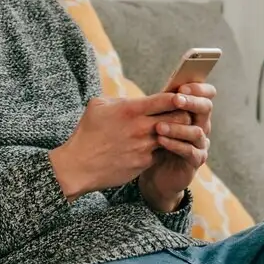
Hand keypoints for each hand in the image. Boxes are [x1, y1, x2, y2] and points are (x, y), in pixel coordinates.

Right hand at [49, 92, 193, 200]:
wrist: (79, 166)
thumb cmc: (87, 133)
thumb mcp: (98, 106)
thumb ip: (121, 100)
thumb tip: (134, 99)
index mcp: (131, 110)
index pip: (167, 99)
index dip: (179, 96)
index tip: (182, 97)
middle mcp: (141, 127)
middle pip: (179, 117)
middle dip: (184, 114)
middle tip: (182, 114)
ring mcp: (145, 146)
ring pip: (174, 136)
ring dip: (175, 133)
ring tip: (171, 131)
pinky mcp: (145, 162)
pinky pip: (162, 153)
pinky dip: (162, 149)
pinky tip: (156, 147)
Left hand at [139, 83, 215, 211]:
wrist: (155, 172)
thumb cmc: (155, 140)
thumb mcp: (158, 119)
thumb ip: (163, 105)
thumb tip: (162, 89)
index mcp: (195, 111)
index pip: (207, 94)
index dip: (198, 88)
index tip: (182, 87)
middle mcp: (202, 125)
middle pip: (206, 108)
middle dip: (191, 102)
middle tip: (176, 100)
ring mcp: (201, 143)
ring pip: (196, 131)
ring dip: (177, 127)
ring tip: (159, 126)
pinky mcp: (196, 160)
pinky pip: (189, 151)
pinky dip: (175, 144)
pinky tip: (161, 141)